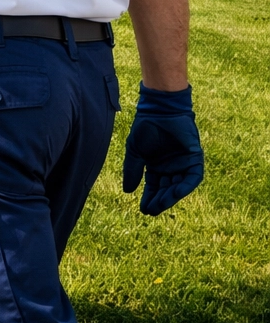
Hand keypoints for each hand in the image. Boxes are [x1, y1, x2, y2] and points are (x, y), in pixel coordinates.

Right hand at [122, 84, 203, 215]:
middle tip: (152, 211)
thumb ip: (132, 170)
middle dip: (159, 201)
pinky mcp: (194, 159)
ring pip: (179, 186)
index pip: (154, 187)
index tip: (143, 209)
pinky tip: (175, 193)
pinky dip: (185, 186)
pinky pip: (193, 177)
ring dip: (171, 196)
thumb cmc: (145, 127)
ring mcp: (183, 164)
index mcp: (156, 166)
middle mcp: (170, 167)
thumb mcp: (135, 152)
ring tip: (160, 205)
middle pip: (166, 189)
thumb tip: (127, 191)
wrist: (159, 111)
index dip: (149, 198)